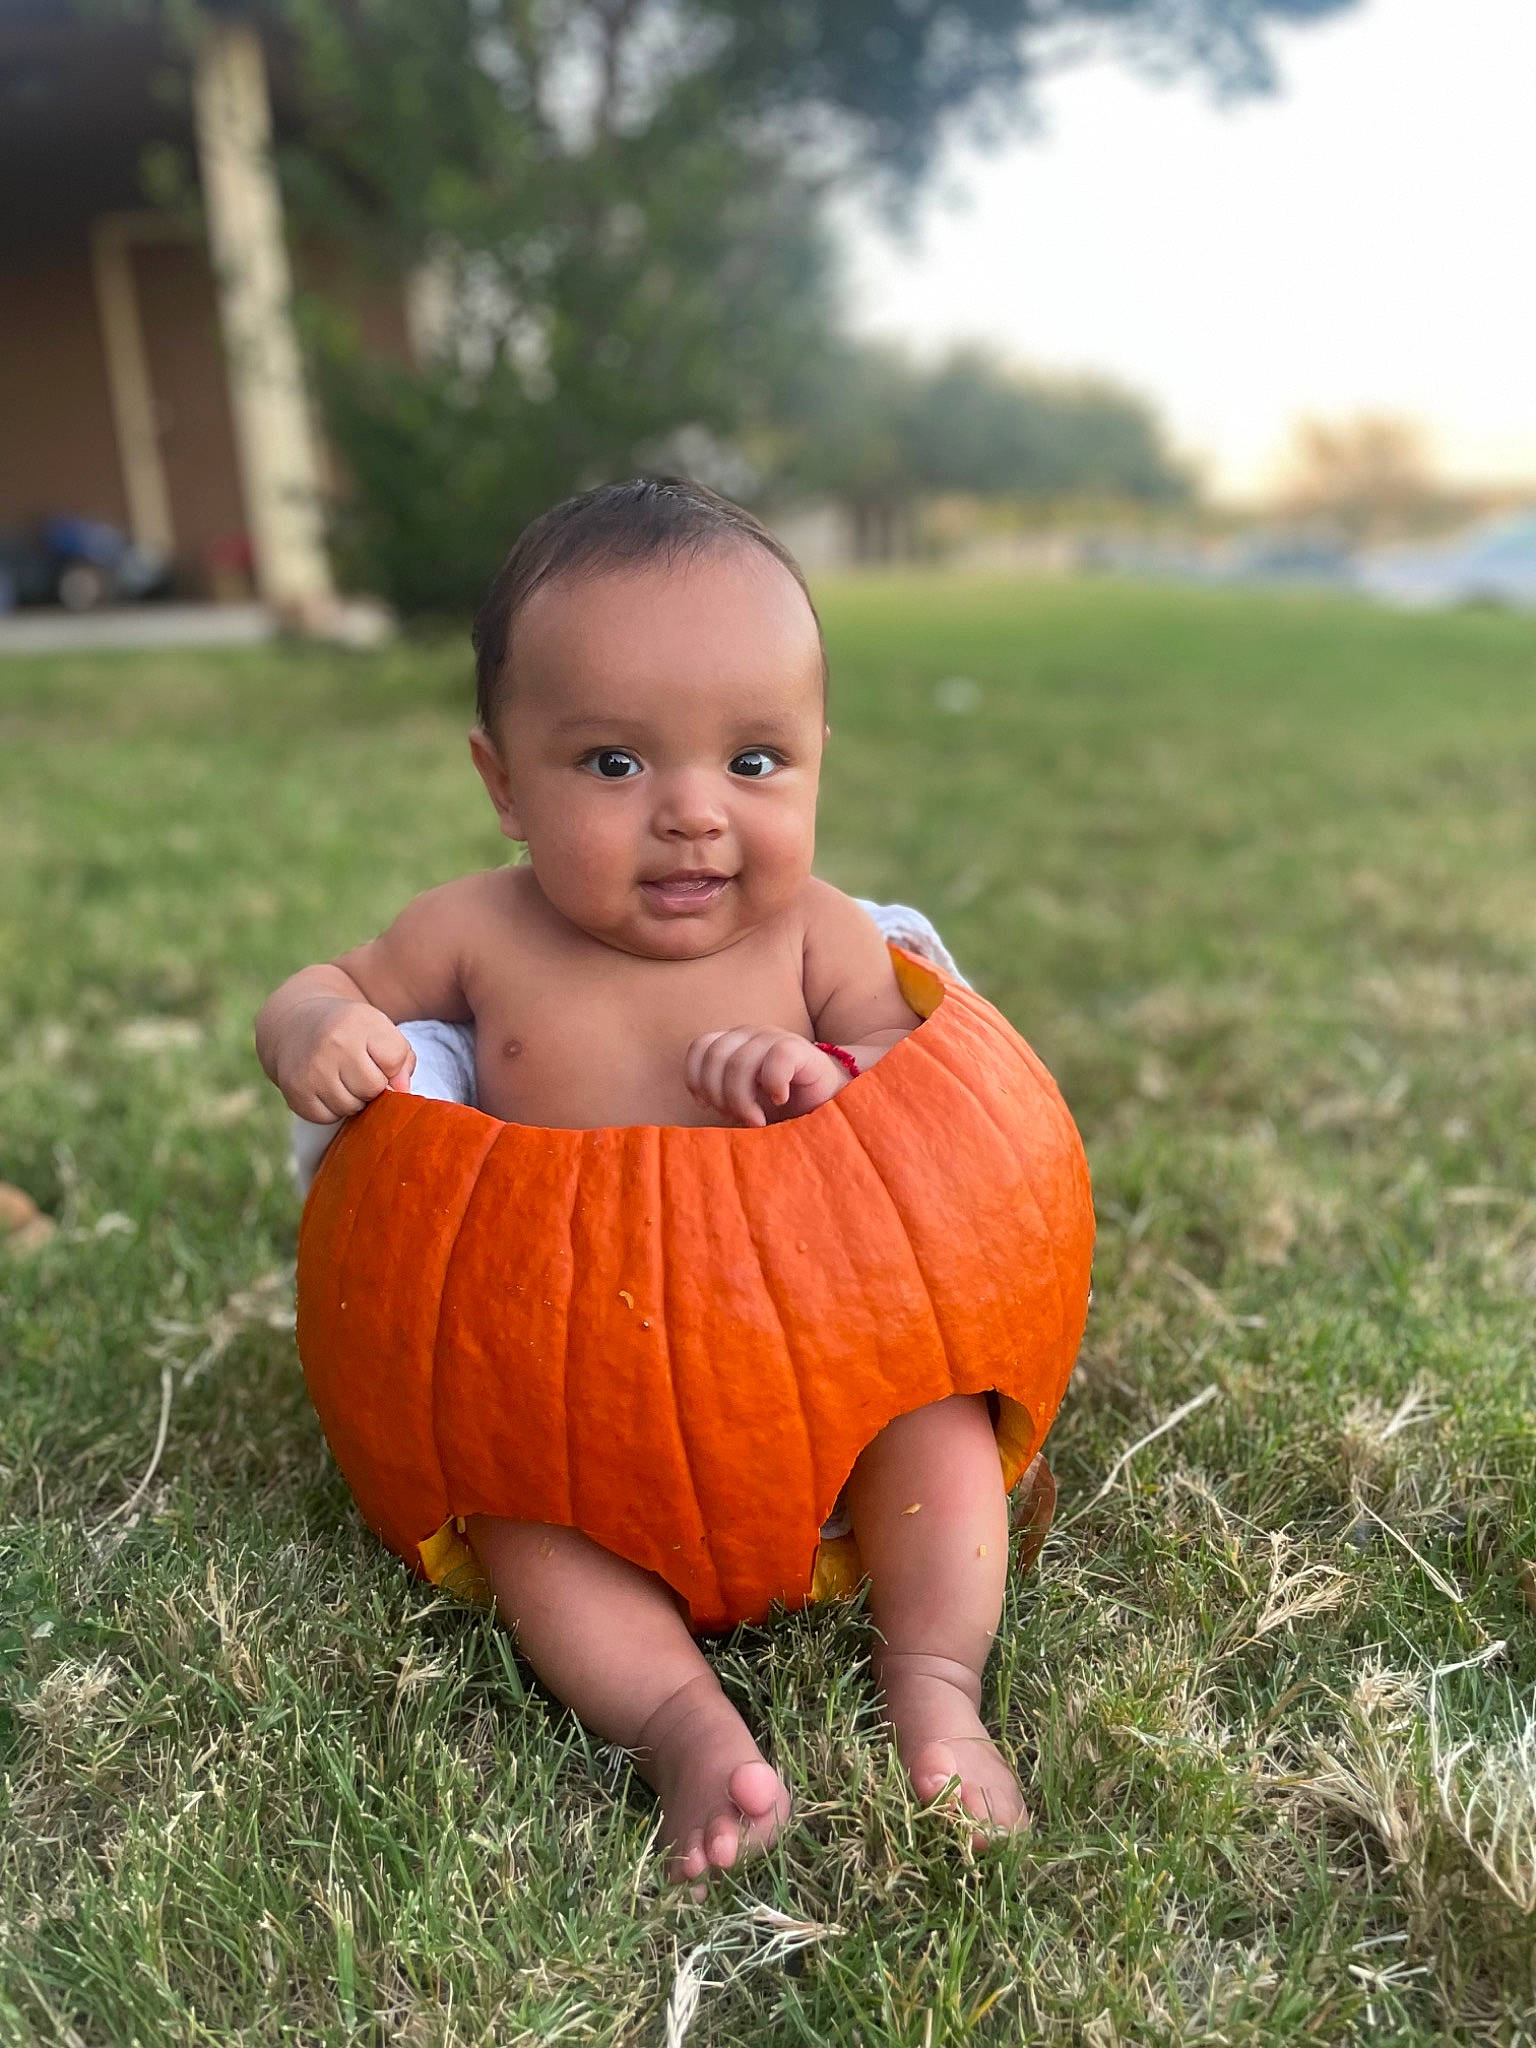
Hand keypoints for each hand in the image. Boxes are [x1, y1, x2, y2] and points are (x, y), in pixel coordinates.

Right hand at [273, 998, 416, 1122]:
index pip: (394, 1060)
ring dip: (353, 1100)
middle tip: (358, 1072)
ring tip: (342, 1079)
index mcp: (359, 1022)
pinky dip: (331, 1110)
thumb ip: (400, 1058)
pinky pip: (328, 1118)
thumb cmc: (346, 1031)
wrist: (294, 1025)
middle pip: (374, 1088)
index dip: (391, 1066)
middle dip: (372, 1086)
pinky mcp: (296, 1091)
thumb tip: (402, 1090)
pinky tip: (326, 1089)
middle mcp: (334, 1043)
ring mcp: (312, 1068)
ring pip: (352, 1107)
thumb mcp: (377, 1029)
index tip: (377, 1057)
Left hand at [685, 1027, 850, 1128]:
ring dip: (742, 1099)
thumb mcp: (744, 1102)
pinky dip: (773, 1085)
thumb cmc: (782, 1106)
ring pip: (740, 1062)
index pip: (700, 1047)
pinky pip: (777, 1058)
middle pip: (715, 1057)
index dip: (697, 1078)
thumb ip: (721, 1096)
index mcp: (734, 1043)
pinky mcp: (800, 1049)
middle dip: (720, 1095)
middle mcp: (751, 1035)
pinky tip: (780, 1099)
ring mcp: (776, 1038)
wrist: (829, 1102)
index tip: (708, 1106)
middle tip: (739, 1118)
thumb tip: (699, 1105)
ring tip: (756, 1119)